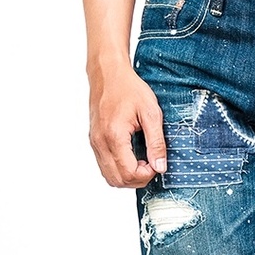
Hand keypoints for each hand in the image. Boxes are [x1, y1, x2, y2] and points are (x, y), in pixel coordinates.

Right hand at [87, 61, 166, 187]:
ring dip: (128, 177)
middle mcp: (100, 142)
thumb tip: (160, 166)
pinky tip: (132, 158)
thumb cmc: (128, 88)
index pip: (129, 173)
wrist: (107, 73)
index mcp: (114, 136)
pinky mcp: (94, 141)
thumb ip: (156, 142)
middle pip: (118, 180)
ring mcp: (95, 143)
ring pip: (109, 177)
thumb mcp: (151, 113)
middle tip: (151, 165)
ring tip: (142, 162)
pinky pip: (105, 167)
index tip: (156, 163)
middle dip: (138, 179)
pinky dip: (119, 169)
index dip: (147, 175)